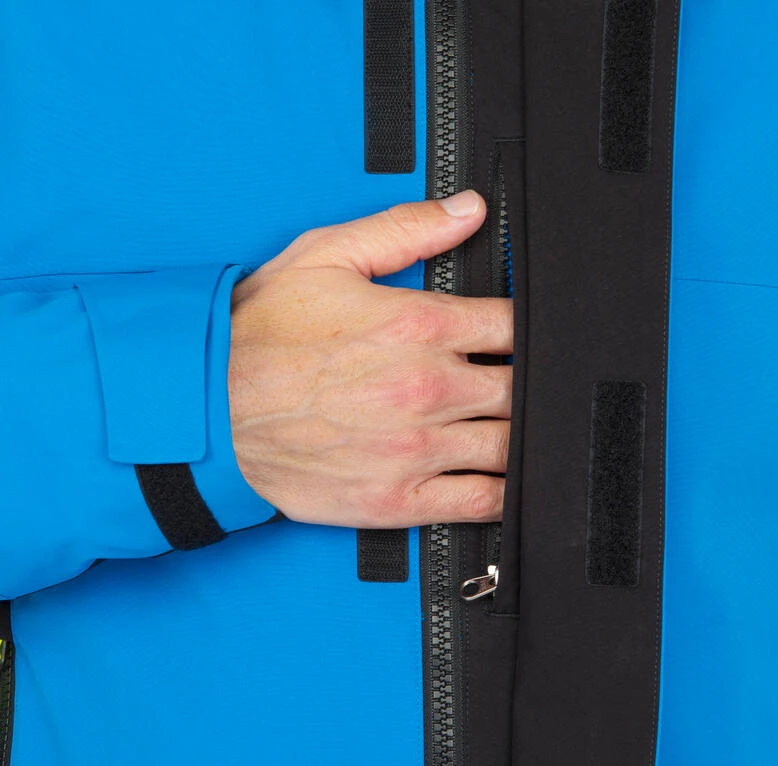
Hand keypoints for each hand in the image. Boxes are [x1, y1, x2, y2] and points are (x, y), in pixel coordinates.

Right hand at [228, 190, 512, 528]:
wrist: (206, 409)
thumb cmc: (258, 336)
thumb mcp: (325, 258)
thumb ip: (404, 230)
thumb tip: (467, 211)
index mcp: (418, 326)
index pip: (514, 326)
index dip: (529, 329)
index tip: (522, 336)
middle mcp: (426, 389)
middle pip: (522, 389)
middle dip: (530, 383)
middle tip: (522, 383)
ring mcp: (416, 449)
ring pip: (511, 446)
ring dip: (523, 435)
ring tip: (515, 426)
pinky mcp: (398, 499)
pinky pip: (480, 502)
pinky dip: (505, 491)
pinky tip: (505, 477)